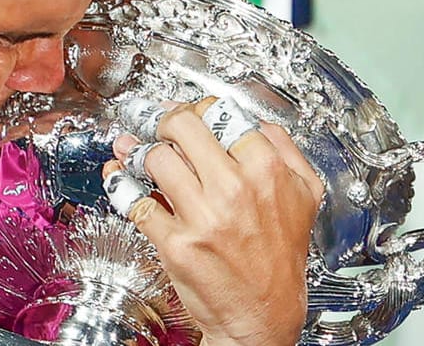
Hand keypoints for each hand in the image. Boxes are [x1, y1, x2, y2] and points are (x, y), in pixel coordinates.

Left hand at [104, 98, 323, 345]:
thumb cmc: (280, 258)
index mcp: (266, 171)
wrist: (264, 315)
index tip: (187, 112)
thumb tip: (255, 122)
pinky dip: (120, 183)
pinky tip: (119, 175)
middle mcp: (234, 190)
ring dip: (138, 149)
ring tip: (136, 151)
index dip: (198, 108)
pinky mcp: (176, 242)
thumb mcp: (305, 195)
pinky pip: (135, 201)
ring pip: (155, 158)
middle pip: (181, 126)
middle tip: (157, 126)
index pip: (220, 114)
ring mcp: (202, 216)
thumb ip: (285, 149)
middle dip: (164, 120)